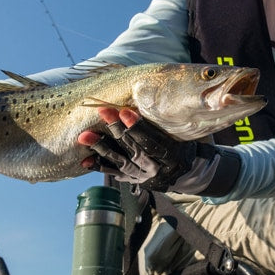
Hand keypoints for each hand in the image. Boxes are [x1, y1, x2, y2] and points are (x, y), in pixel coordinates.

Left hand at [79, 108, 239, 195]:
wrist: (189, 173)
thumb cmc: (188, 144)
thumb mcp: (190, 133)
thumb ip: (178, 121)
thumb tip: (178, 95)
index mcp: (174, 157)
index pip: (154, 141)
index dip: (138, 127)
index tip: (124, 111)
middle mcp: (158, 169)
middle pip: (134, 149)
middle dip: (116, 130)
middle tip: (102, 112)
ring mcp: (144, 177)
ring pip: (121, 162)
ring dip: (102, 148)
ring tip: (85, 136)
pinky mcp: (134, 180)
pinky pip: (115, 173)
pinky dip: (100, 166)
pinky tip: (85, 159)